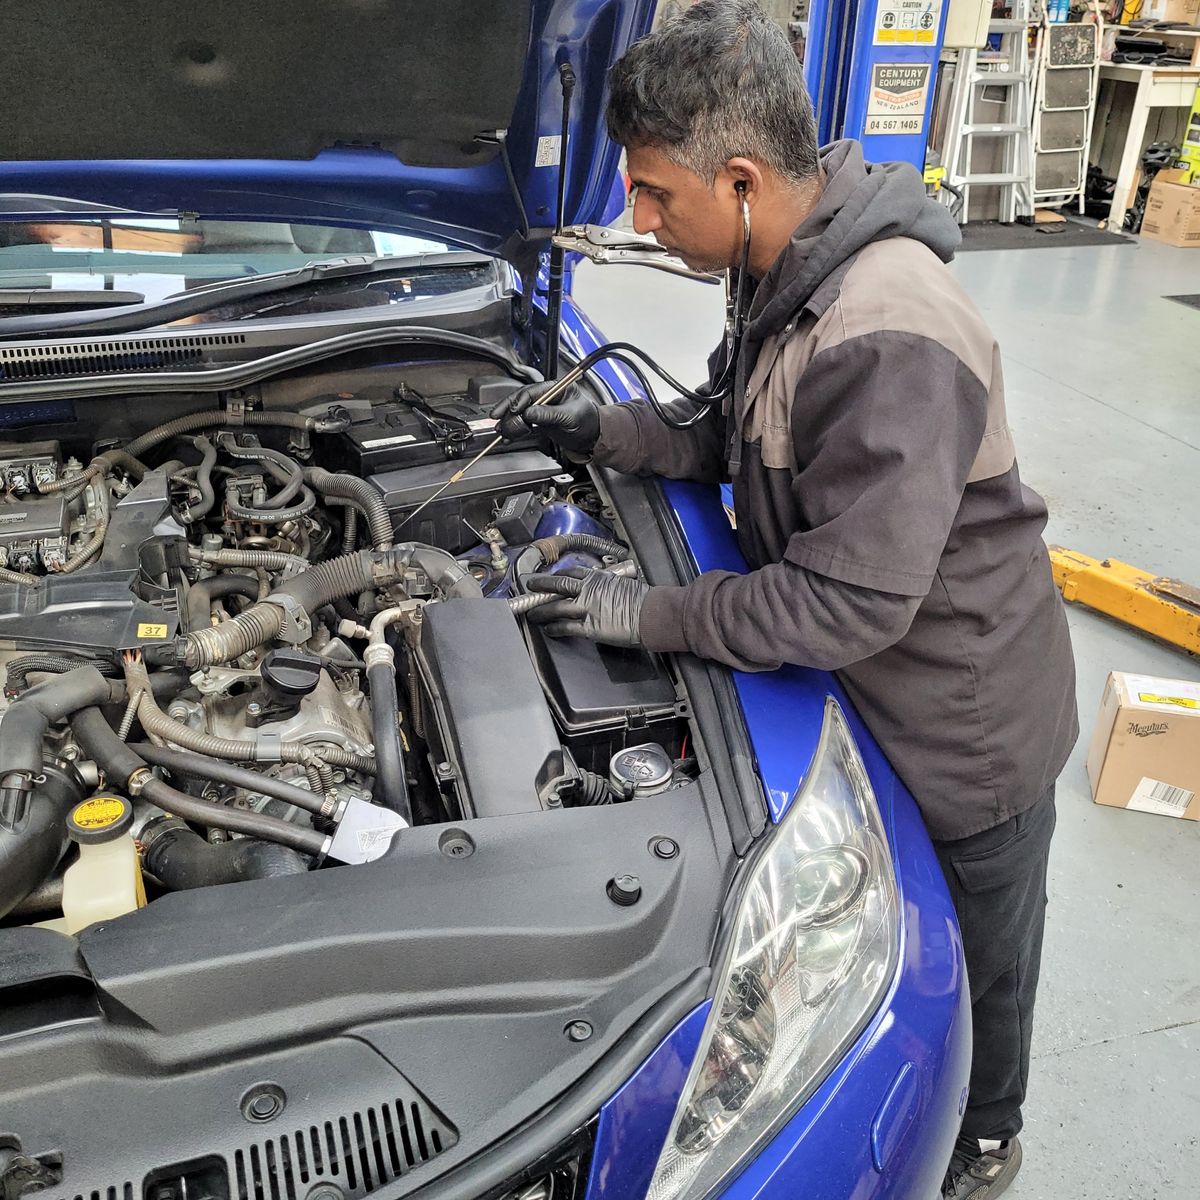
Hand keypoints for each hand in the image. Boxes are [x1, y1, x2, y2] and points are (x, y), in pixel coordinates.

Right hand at [490, 380, 600, 456]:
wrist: (594, 438)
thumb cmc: (589, 422)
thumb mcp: (570, 417)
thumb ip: (549, 414)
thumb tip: (529, 413)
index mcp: (557, 388)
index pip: (534, 390)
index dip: (521, 400)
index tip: (515, 410)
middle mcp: (548, 396)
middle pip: (523, 399)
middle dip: (508, 408)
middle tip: (497, 417)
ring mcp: (543, 408)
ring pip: (520, 411)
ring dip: (509, 420)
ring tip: (500, 429)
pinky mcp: (541, 420)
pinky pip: (524, 422)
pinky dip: (515, 429)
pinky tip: (508, 436)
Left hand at [524, 569, 648, 646]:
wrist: (652, 613)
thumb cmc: (644, 599)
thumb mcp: (623, 583)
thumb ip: (609, 585)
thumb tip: (606, 588)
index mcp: (599, 578)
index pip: (572, 572)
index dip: (558, 575)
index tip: (550, 577)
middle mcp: (589, 590)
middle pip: (558, 585)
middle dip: (541, 585)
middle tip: (530, 585)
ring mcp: (587, 609)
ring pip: (556, 607)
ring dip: (541, 610)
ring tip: (531, 613)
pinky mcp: (590, 627)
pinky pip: (566, 627)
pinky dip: (554, 628)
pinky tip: (548, 630)